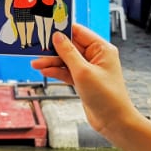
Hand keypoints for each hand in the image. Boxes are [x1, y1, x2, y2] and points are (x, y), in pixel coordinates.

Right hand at [31, 24, 138, 142]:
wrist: (114, 122)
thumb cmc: (106, 96)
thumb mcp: (83, 72)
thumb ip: (68, 53)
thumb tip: (57, 36)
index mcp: (101, 49)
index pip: (79, 32)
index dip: (63, 30)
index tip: (46, 28)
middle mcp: (96, 56)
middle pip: (70, 46)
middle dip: (53, 49)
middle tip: (36, 48)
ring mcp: (89, 68)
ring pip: (67, 60)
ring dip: (51, 61)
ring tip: (36, 64)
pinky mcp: (83, 80)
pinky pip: (67, 71)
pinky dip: (56, 71)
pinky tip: (45, 71)